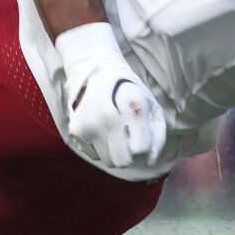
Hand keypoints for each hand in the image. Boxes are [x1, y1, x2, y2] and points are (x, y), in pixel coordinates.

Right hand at [57, 22, 167, 169]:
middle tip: (128, 138)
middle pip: (123, 161)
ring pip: (108, 162)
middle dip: (130, 154)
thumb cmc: (131, 93)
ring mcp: (90, 124)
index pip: (140, 149)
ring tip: (115, 132)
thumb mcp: (152, 107)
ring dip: (114, 152)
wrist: (98, 73)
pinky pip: (94, 155)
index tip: (141, 134)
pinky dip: (99, 148)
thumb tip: (150, 162)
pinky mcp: (76, 129)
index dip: (143, 145)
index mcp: (133, 108)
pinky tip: (102, 130)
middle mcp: (110, 116)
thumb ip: (157, 136)